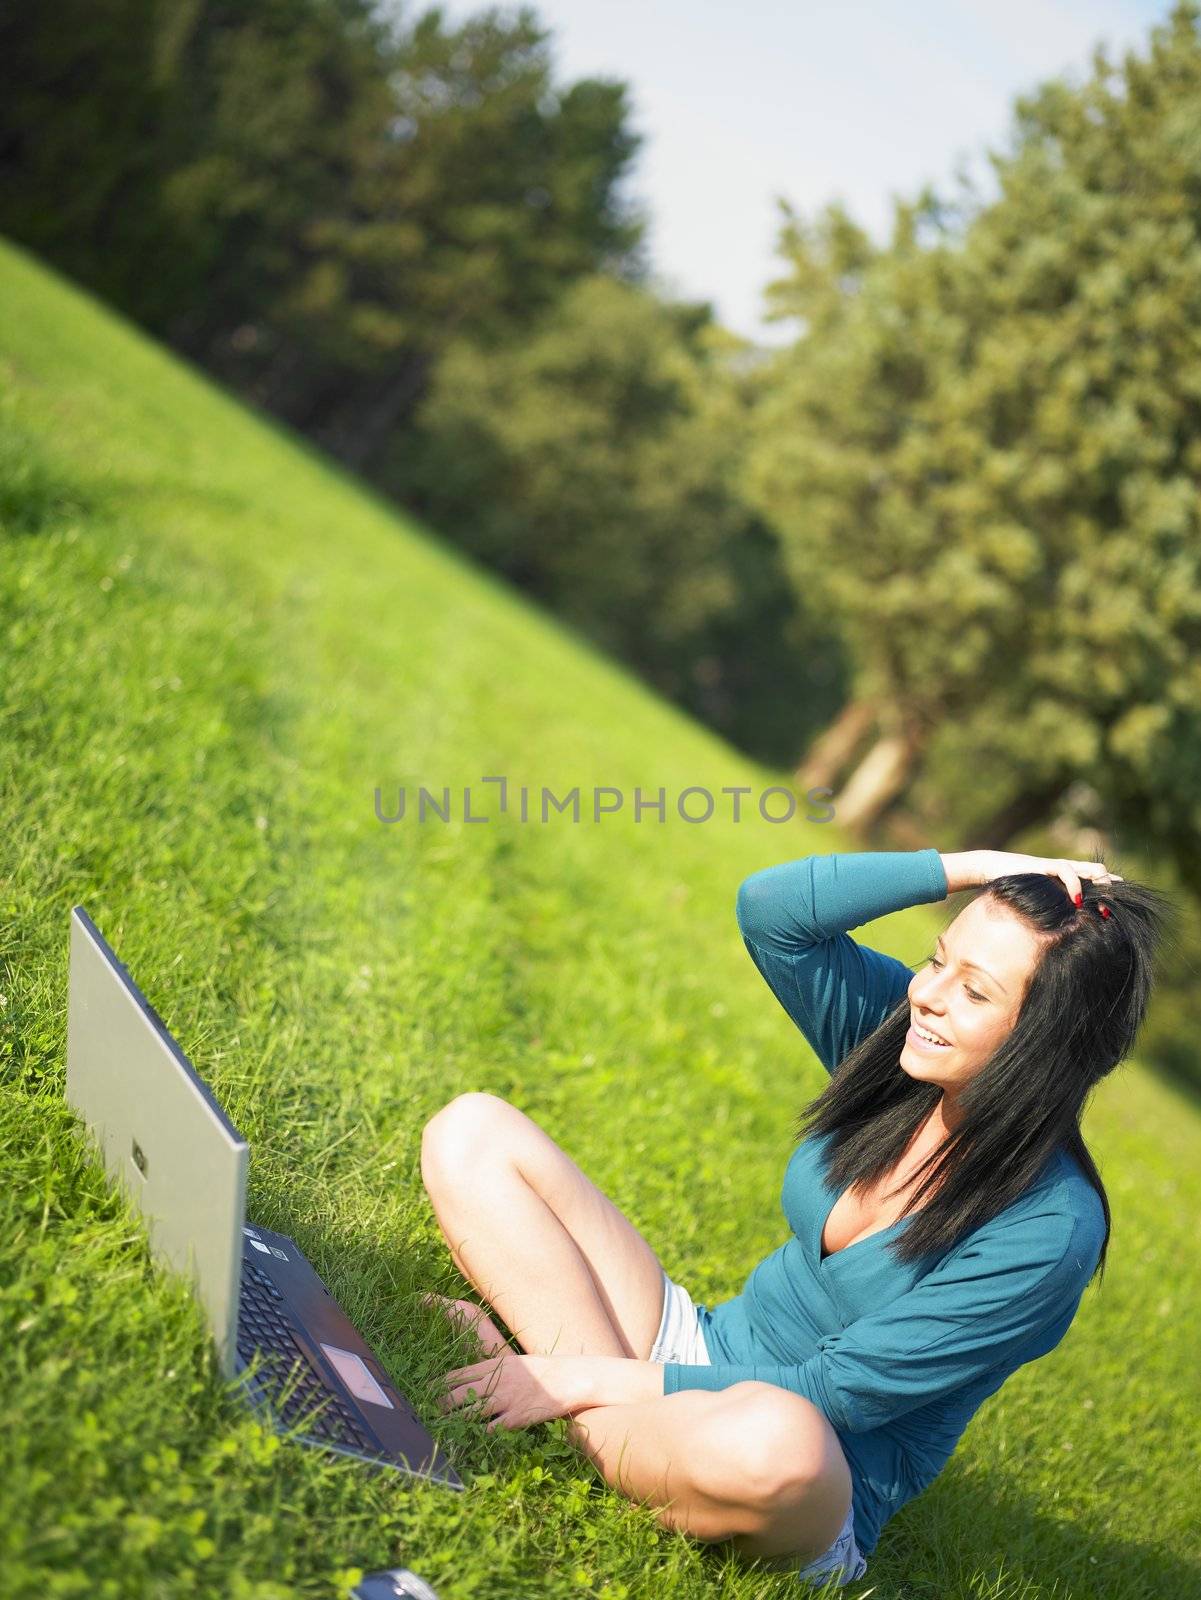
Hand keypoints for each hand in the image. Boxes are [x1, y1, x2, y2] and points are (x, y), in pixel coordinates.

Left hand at [437, 1352, 588, 1432]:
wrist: (568, 1377)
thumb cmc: (541, 1370)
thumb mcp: (513, 1363)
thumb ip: (492, 1370)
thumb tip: (469, 1380)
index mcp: (494, 1365)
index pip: (457, 1375)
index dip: (438, 1385)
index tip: (425, 1393)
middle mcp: (496, 1381)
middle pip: (459, 1394)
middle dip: (440, 1405)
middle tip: (428, 1415)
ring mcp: (506, 1399)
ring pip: (471, 1412)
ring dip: (455, 1422)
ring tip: (442, 1430)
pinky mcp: (517, 1417)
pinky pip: (492, 1429)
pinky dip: (481, 1435)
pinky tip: (471, 1441)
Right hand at [944, 850, 1122, 903]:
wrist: (989, 870)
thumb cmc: (1010, 890)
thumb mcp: (1034, 904)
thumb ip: (1049, 913)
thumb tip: (1057, 934)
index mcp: (1066, 880)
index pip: (1095, 882)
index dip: (1110, 891)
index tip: (1122, 906)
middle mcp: (1067, 871)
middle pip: (1099, 873)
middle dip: (1110, 889)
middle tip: (1112, 909)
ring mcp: (1058, 867)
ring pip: (1092, 869)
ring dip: (1101, 885)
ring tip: (1103, 904)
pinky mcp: (1046, 865)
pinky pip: (1067, 870)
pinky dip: (1075, 885)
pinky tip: (1076, 900)